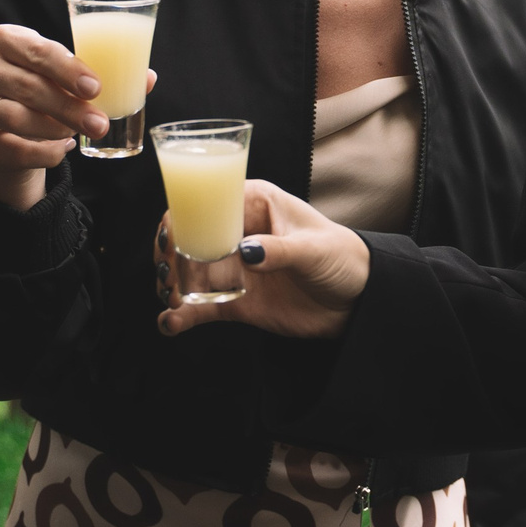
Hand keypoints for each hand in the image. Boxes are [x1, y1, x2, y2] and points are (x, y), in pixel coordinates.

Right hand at [0, 24, 155, 211]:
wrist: (6, 125)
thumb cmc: (42, 89)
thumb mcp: (65, 76)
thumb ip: (102, 73)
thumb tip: (149, 78)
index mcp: (9, 38)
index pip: (39, 50)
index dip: (68, 69)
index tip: (96, 88)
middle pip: (30, 86)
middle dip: (70, 108)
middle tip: (100, 123)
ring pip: (15, 116)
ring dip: (54, 129)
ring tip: (78, 135)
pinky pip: (9, 147)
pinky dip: (41, 153)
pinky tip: (62, 151)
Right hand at [157, 182, 370, 339]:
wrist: (357, 302)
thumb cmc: (343, 258)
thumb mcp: (314, 250)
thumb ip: (279, 250)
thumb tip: (245, 253)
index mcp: (254, 203)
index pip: (208, 201)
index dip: (181, 218)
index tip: (169, 239)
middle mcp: (237, 232)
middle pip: (189, 238)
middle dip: (170, 255)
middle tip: (167, 276)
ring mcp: (234, 267)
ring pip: (189, 272)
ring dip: (172, 285)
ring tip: (171, 302)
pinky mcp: (235, 300)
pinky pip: (201, 307)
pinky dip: (182, 316)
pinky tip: (170, 324)